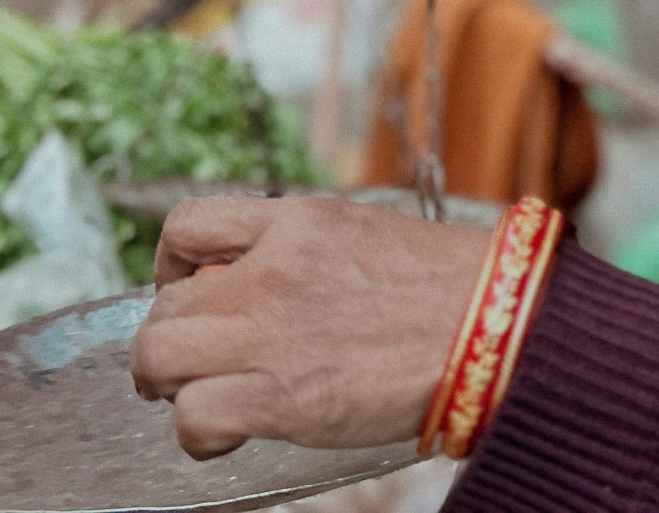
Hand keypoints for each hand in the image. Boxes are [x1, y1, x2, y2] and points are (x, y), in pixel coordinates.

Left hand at [131, 195, 492, 458]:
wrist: (499, 324)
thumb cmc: (449, 288)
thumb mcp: (363, 233)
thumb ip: (302, 250)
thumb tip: (257, 282)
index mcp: (295, 223)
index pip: (186, 227)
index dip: (169, 268)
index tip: (189, 293)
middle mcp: (273, 270)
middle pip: (163, 304)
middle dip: (171, 338)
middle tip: (196, 363)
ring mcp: (274, 332)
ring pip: (159, 354)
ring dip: (168, 383)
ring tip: (197, 397)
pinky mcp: (286, 396)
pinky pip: (194, 416)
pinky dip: (196, 434)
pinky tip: (224, 436)